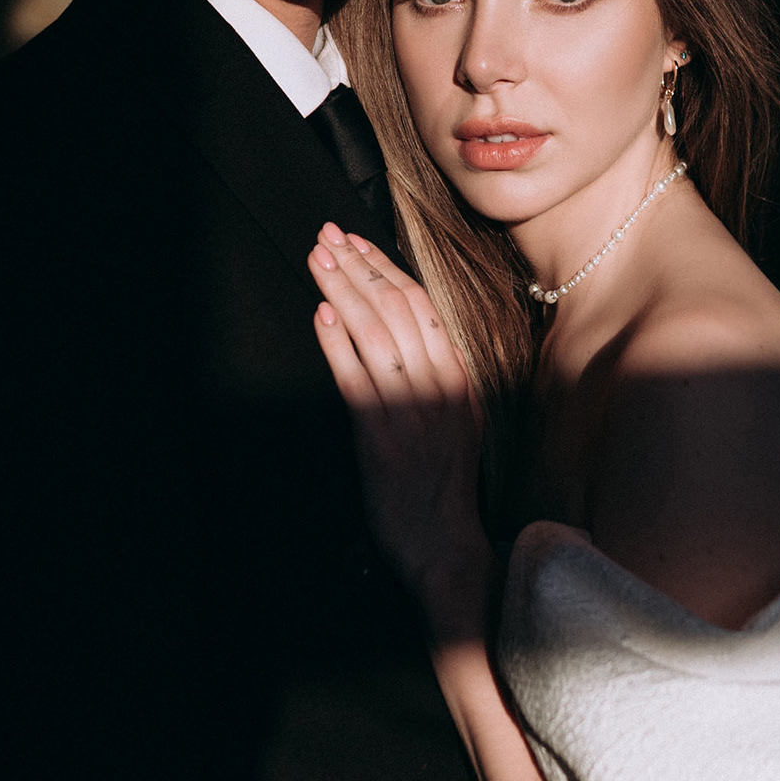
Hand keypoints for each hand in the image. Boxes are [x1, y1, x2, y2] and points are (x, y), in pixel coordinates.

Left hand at [309, 226, 490, 636]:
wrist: (444, 544)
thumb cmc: (446, 487)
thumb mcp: (460, 421)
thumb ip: (441, 376)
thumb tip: (409, 330)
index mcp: (460, 378)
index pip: (423, 306)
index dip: (385, 268)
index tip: (357, 243)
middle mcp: (440, 386)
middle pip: (396, 308)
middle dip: (357, 266)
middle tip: (327, 236)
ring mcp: (411, 409)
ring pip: (375, 333)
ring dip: (342, 290)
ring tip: (318, 260)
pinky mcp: (381, 436)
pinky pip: (356, 378)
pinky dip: (337, 342)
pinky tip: (321, 315)